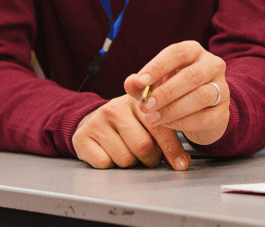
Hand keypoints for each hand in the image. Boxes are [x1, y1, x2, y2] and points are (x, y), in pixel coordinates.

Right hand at [71, 94, 189, 168]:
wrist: (92, 119)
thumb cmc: (128, 121)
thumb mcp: (147, 119)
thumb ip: (166, 132)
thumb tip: (182, 161)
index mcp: (137, 100)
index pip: (159, 127)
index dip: (171, 149)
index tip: (181, 164)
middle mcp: (115, 107)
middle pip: (142, 146)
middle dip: (151, 159)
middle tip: (150, 158)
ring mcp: (97, 121)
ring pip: (124, 158)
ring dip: (131, 163)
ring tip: (129, 152)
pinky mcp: (82, 137)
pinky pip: (104, 163)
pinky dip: (111, 165)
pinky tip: (111, 153)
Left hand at [123, 40, 229, 146]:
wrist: (200, 113)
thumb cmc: (174, 91)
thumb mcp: (155, 84)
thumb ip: (141, 84)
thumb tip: (131, 82)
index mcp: (194, 52)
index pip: (178, 53)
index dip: (158, 66)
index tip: (141, 81)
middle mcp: (212, 66)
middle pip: (192, 75)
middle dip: (166, 92)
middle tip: (145, 106)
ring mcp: (222, 89)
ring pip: (202, 96)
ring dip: (174, 109)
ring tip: (154, 118)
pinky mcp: (224, 112)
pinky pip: (206, 117)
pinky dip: (185, 122)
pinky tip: (169, 125)